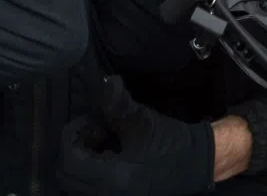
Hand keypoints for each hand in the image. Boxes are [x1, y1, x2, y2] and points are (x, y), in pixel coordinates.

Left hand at [56, 77, 214, 195]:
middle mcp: (107, 194)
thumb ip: (116, 103)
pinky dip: (92, 168)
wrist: (198, 162)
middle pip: (68, 175)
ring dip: (83, 159)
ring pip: (78, 182)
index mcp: (110, 178)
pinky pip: (92, 186)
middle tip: (93, 130)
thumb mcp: (140, 120)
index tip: (88, 119)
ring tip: (102, 139)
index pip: (70, 160)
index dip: (72, 135)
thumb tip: (105, 82)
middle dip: (75, 148)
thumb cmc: (169, 143)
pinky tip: (110, 152)